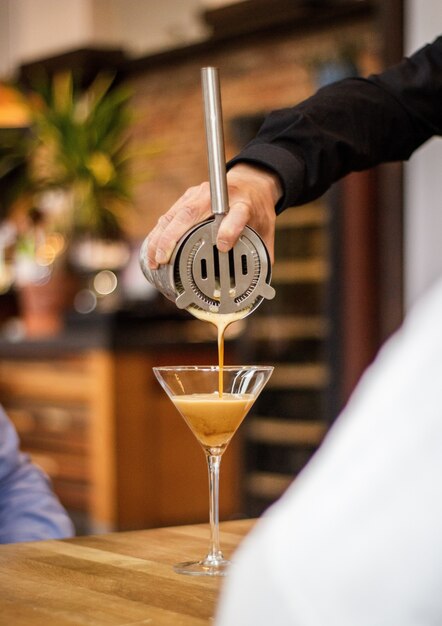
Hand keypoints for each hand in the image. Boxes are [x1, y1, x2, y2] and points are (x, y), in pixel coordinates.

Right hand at [145, 163, 281, 268]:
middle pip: (191, 212)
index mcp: (244, 205)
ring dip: (160, 237)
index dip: (230, 229)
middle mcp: (219, 197)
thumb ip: (264, 254)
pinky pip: (169, 214)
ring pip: (174, 214)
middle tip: (162, 259)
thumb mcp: (267, 231)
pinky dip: (159, 232)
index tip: (222, 245)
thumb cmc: (257, 209)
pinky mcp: (188, 197)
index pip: (238, 214)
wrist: (252, 182)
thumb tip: (260, 283)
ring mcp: (200, 194)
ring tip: (153, 260)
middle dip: (173, 237)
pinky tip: (152, 249)